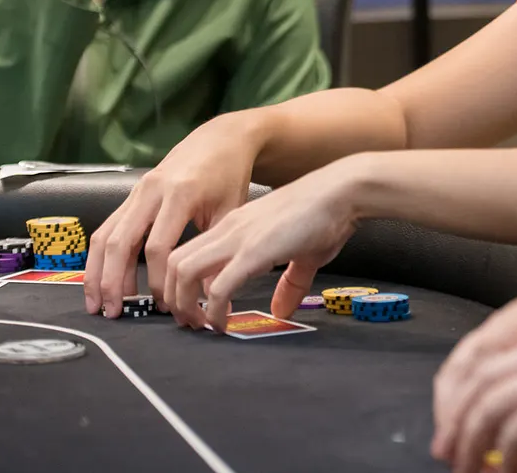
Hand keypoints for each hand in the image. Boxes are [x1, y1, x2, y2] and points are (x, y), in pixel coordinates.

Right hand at [83, 110, 267, 317]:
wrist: (220, 139)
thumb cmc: (229, 175)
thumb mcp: (231, 211)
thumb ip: (218, 251)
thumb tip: (208, 298)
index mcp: (180, 193)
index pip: (157, 245)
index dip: (157, 279)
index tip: (165, 304)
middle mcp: (152, 190)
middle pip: (120, 241)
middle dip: (112, 281)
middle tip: (112, 313)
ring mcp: (137, 191)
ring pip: (105, 235)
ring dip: (98, 272)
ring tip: (99, 305)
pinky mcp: (131, 194)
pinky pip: (107, 227)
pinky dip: (99, 256)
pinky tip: (101, 280)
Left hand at [163, 157, 363, 331]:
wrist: (343, 191)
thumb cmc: (327, 214)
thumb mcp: (303, 253)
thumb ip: (289, 283)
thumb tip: (281, 309)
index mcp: (235, 226)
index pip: (185, 253)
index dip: (180, 285)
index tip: (193, 308)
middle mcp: (229, 230)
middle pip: (173, 263)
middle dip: (173, 298)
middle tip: (190, 321)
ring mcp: (239, 239)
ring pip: (183, 272)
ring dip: (186, 304)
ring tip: (202, 324)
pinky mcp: (254, 252)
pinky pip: (218, 287)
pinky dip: (214, 311)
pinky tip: (224, 323)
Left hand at [439, 324, 516, 472]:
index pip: (497, 364)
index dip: (471, 396)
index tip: (460, 426)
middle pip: (483, 385)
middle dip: (458, 422)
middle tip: (449, 454)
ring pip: (490, 410)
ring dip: (472, 445)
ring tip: (467, 471)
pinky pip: (516, 435)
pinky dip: (503, 460)